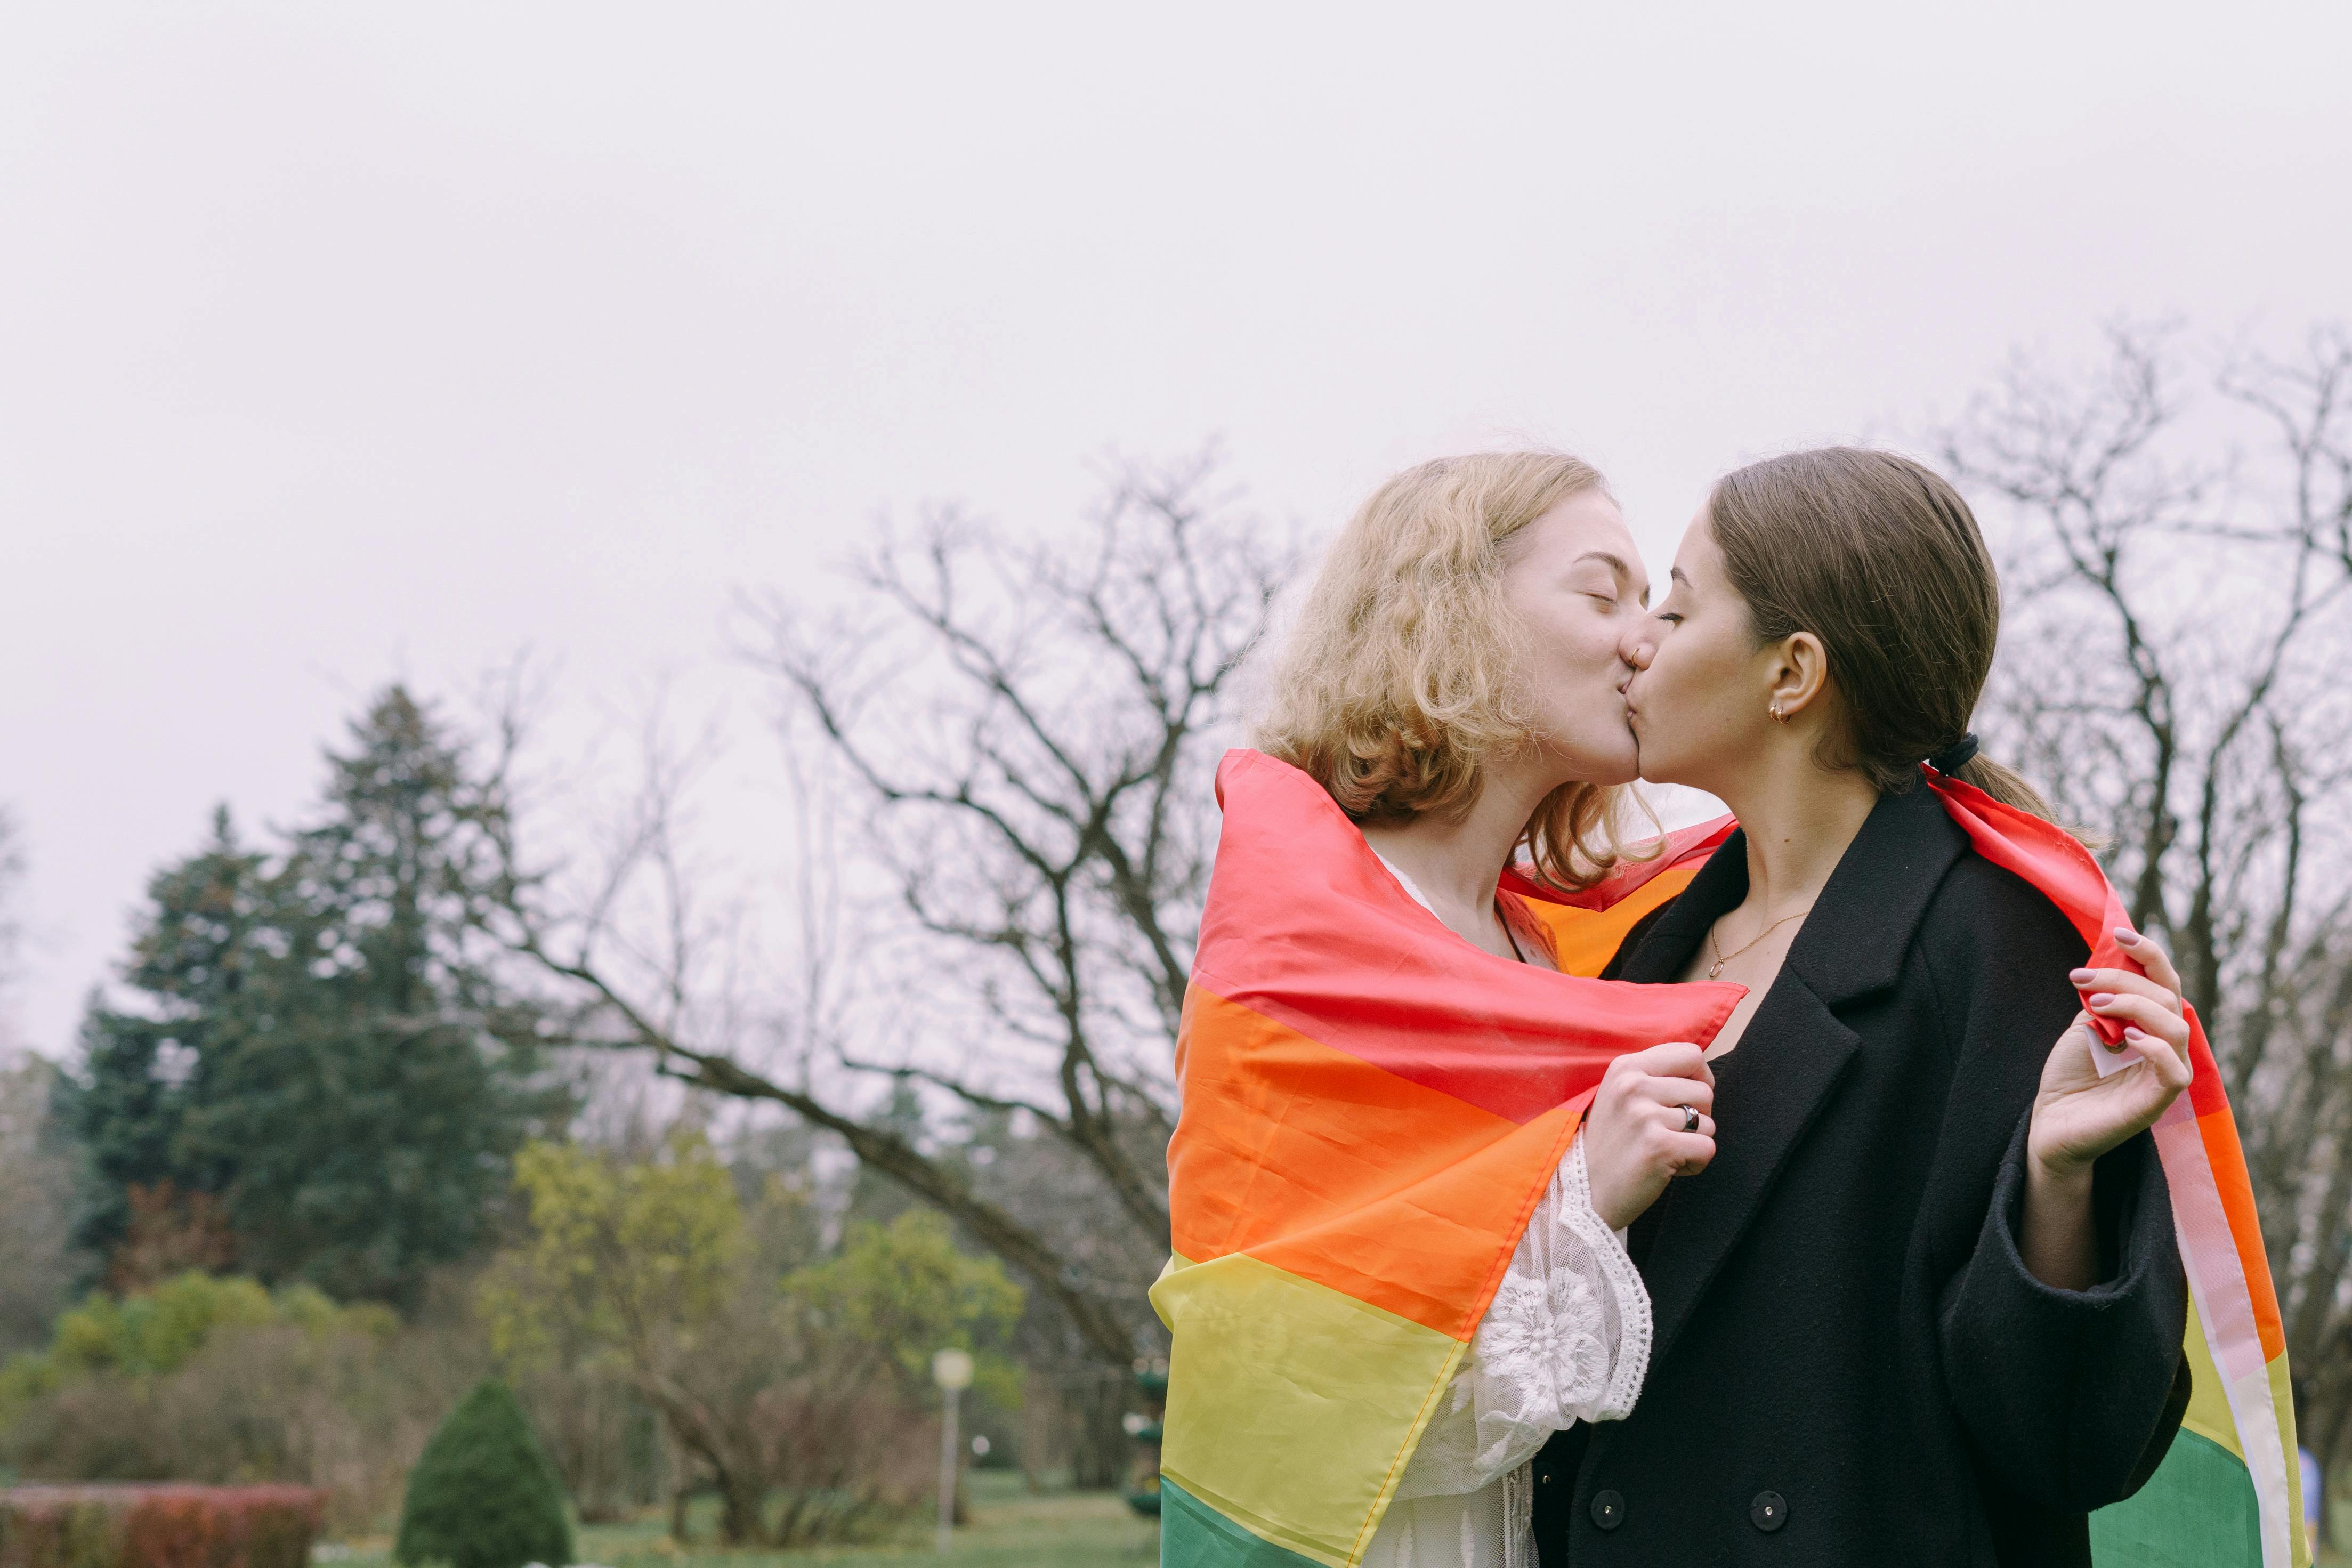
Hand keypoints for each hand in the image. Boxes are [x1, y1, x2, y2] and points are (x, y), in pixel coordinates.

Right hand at [1583, 1042, 1716, 1230]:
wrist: (1584, 1191)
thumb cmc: (1610, 1143)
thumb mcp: (1619, 1094)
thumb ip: (1652, 1076)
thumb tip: (1699, 1069)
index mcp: (1626, 1067)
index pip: (1691, 1054)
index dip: (1699, 1078)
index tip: (1686, 1100)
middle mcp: (1633, 1085)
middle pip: (1704, 1091)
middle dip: (1697, 1116)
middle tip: (1669, 1133)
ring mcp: (1644, 1115)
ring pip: (1707, 1122)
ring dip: (1693, 1142)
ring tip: (1664, 1151)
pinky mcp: (1659, 1146)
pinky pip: (1707, 1148)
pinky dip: (1695, 1163)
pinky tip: (1670, 1168)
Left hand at [2026, 929, 2194, 1184]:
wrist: (2051, 1121)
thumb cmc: (2069, 1074)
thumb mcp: (2086, 1025)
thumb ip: (2106, 1000)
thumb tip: (2113, 967)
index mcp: (2152, 1025)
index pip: (2165, 982)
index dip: (2149, 954)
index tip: (2118, 933)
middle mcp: (2166, 1046)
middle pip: (2167, 997)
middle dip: (2124, 979)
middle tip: (2081, 980)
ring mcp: (2166, 1074)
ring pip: (2175, 1027)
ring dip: (2135, 1006)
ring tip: (2097, 1007)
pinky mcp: (2158, 1101)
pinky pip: (2175, 1070)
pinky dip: (2153, 1047)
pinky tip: (2125, 1038)